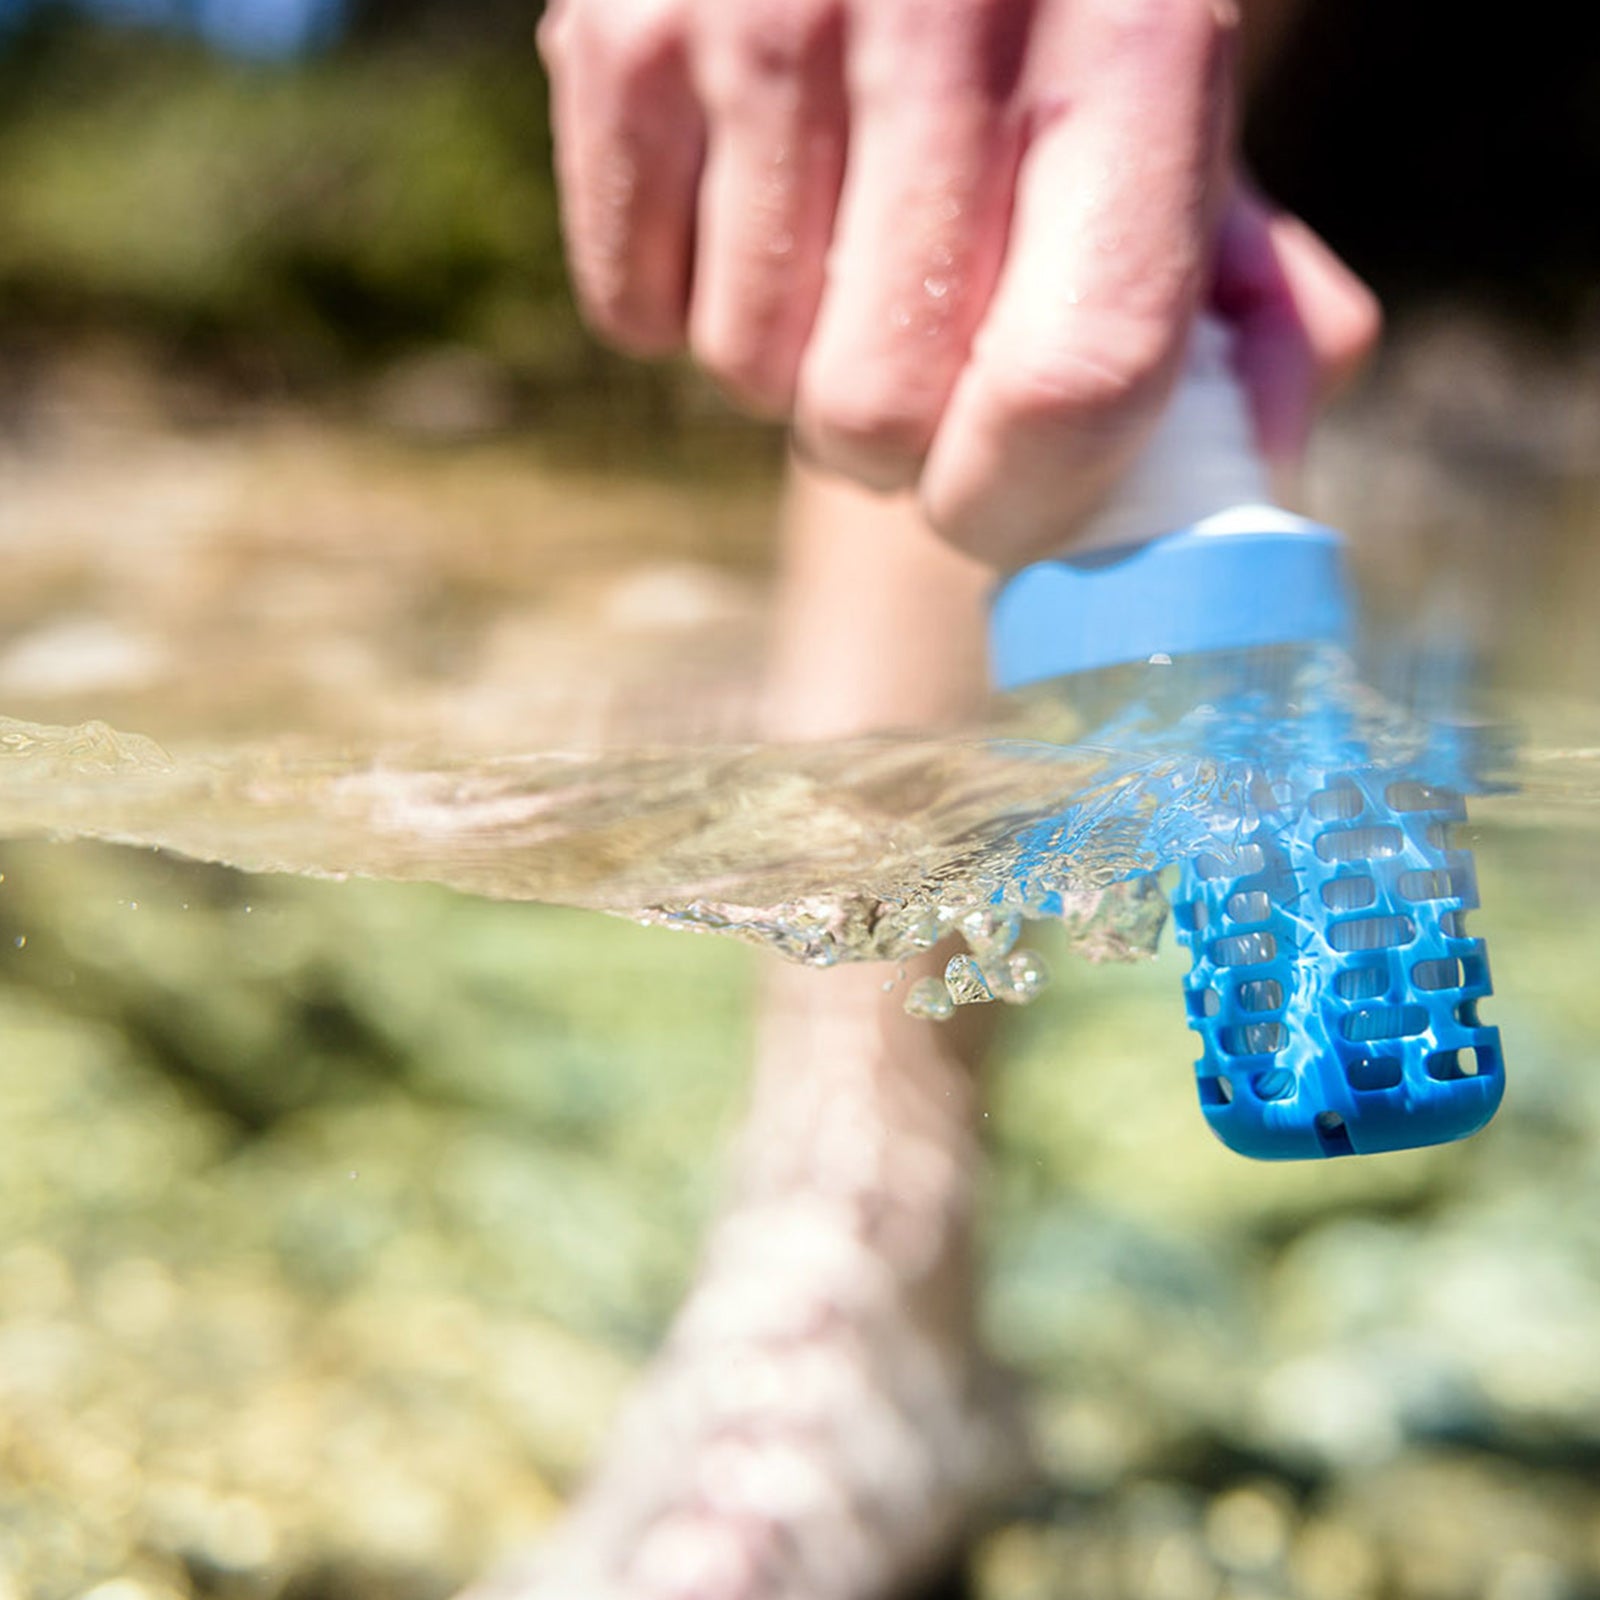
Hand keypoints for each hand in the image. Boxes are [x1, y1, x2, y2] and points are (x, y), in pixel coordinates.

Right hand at [539, 0, 1377, 566]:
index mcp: (1137, 41)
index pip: (1073, 379)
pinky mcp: (620, 37)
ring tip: (825, 255)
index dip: (1023, 499)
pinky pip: (634, 313)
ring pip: (749, 370)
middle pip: (878, 410)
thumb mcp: (1165, 113)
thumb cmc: (1034, 14)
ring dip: (789, 369)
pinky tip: (736, 209)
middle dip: (891, 443)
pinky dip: (679, 307)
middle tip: (909, 358)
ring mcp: (764, 16)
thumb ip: (1235, 300)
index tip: (994, 500)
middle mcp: (947, 11)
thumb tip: (1243, 477)